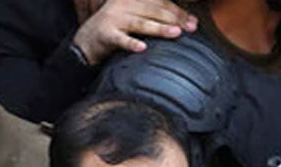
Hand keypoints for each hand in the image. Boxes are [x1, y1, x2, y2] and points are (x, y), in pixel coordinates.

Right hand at [73, 0, 197, 65]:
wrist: (87, 40)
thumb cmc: (119, 28)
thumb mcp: (138, 17)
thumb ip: (159, 17)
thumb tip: (190, 22)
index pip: (160, 2)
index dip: (177, 11)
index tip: (193, 22)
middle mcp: (124, 5)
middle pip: (153, 11)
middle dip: (174, 19)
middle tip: (190, 28)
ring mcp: (114, 19)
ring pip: (140, 23)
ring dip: (159, 28)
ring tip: (175, 33)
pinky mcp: (106, 34)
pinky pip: (120, 39)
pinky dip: (131, 43)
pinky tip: (142, 48)